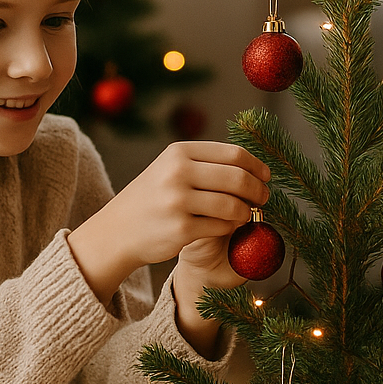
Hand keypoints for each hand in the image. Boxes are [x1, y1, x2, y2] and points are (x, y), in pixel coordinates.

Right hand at [68, 141, 269, 306]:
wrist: (117, 230)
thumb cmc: (152, 198)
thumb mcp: (170, 168)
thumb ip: (206, 163)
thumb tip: (252, 166)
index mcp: (179, 152)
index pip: (233, 154)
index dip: (256, 166)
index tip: (266, 176)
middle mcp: (178, 172)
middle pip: (238, 178)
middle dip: (258, 190)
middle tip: (264, 198)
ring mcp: (178, 201)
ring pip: (233, 205)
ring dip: (246, 212)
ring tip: (245, 214)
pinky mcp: (181, 229)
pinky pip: (222, 227)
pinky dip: (230, 227)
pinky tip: (227, 227)